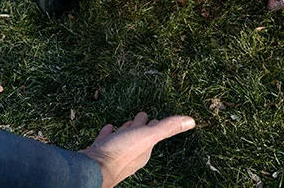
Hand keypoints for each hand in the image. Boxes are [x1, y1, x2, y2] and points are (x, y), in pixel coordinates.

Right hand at [80, 112, 195, 187]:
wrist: (92, 168)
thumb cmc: (121, 153)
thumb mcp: (148, 136)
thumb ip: (168, 128)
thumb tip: (191, 121)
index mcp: (144, 150)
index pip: (152, 134)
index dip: (155, 125)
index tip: (156, 118)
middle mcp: (130, 153)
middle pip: (138, 136)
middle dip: (141, 126)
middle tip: (142, 116)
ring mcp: (114, 153)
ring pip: (122, 138)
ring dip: (125, 130)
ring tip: (126, 123)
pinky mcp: (99, 152)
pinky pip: (106, 140)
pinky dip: (108, 133)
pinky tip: (107, 128)